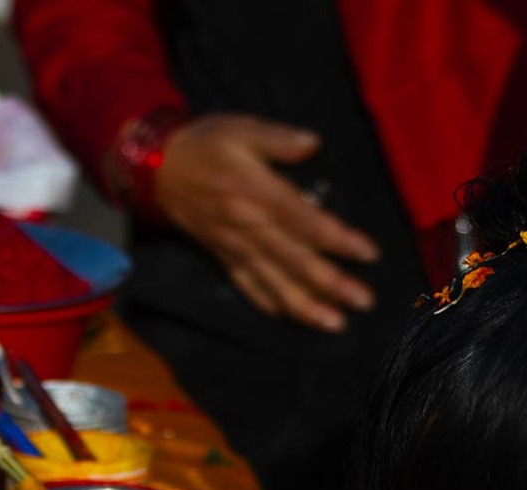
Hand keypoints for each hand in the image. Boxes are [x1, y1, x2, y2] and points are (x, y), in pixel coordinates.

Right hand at [153, 114, 380, 332]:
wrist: (157, 169)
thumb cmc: (207, 144)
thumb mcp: (241, 128)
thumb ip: (278, 138)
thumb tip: (313, 143)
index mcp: (257, 193)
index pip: (305, 221)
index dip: (338, 239)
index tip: (369, 254)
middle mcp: (248, 227)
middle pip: (295, 260)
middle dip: (331, 283)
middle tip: (365, 302)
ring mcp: (235, 248)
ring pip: (275, 282)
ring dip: (306, 306)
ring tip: (336, 324)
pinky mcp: (223, 258)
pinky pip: (247, 286)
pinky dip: (268, 302)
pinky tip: (289, 318)